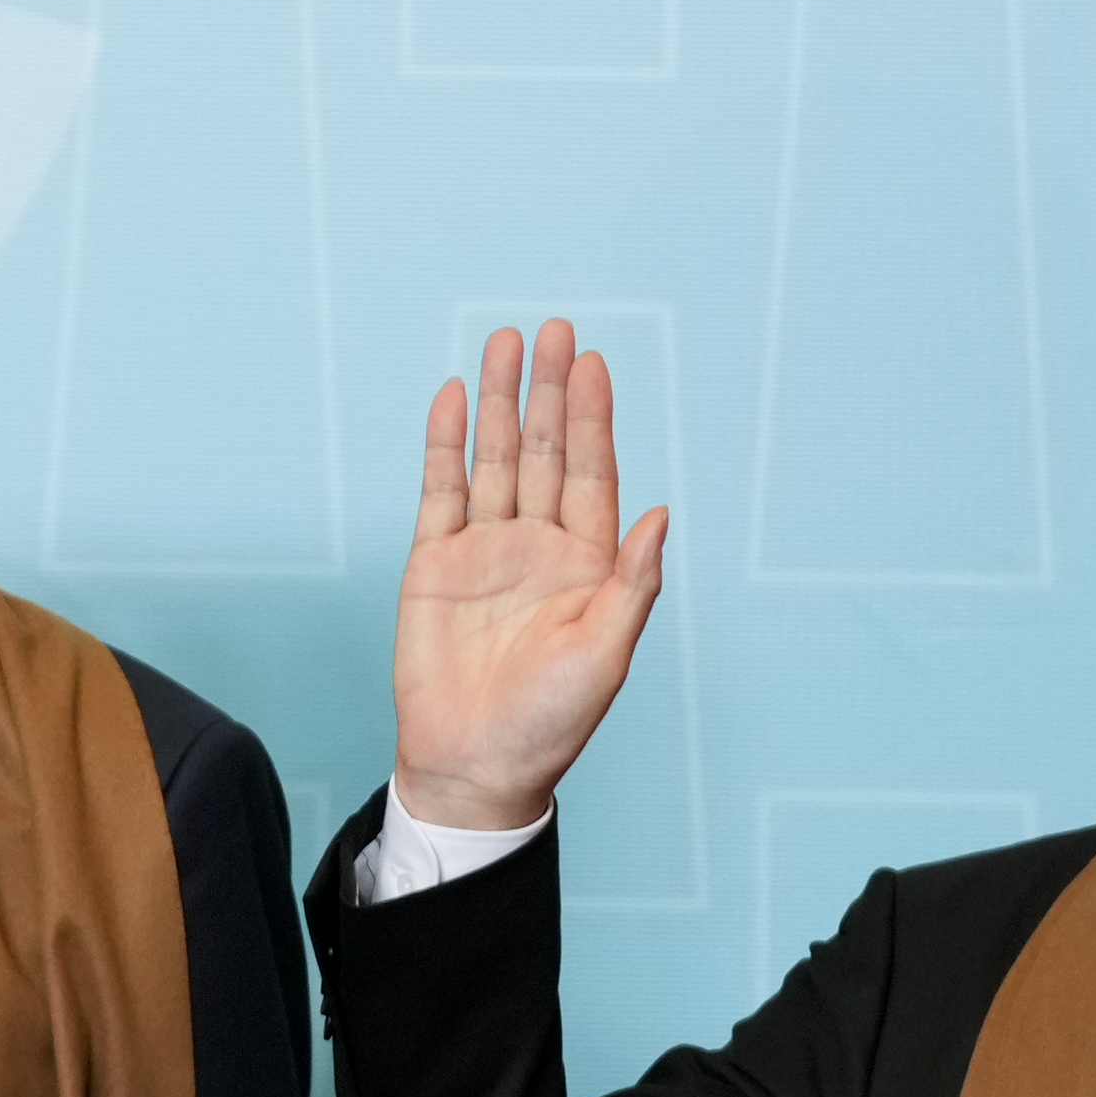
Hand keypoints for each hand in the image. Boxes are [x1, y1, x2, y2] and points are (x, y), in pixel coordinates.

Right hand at [390, 320, 666, 832]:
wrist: (471, 765)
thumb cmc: (548, 722)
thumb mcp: (605, 655)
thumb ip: (631, 583)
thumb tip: (661, 514)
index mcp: (588, 564)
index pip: (591, 473)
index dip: (593, 418)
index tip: (592, 363)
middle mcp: (539, 546)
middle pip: (543, 451)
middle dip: (548, 392)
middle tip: (552, 331)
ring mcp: (485, 551)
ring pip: (493, 460)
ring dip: (497, 403)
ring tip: (503, 344)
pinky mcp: (434, 564)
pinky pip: (441, 492)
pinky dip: (445, 446)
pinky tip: (452, 399)